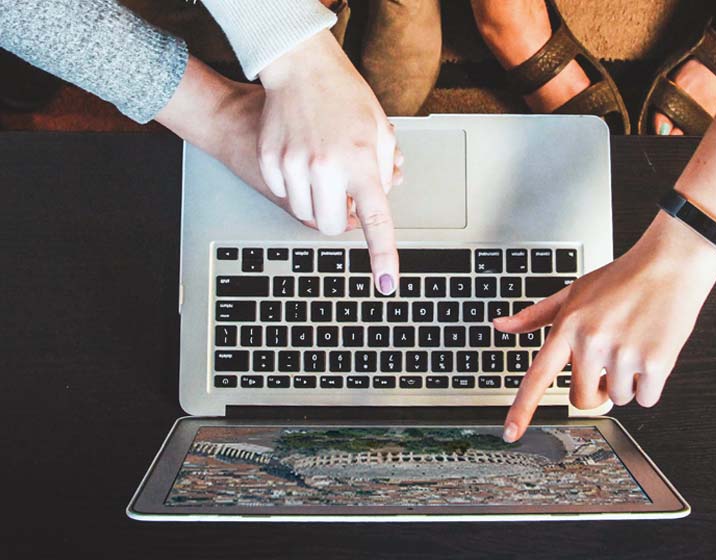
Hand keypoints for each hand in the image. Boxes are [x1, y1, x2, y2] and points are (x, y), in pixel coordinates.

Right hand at [154, 55, 400, 293]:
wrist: (300, 67)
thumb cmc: (345, 96)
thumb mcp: (380, 131)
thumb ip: (384, 172)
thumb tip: (379, 201)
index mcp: (361, 162)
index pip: (376, 219)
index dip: (383, 256)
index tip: (385, 284)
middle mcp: (326, 167)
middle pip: (331, 226)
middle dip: (340, 218)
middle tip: (345, 194)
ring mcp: (293, 164)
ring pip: (305, 214)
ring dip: (317, 202)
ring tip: (324, 169)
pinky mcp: (270, 161)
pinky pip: (284, 194)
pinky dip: (295, 186)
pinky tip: (302, 158)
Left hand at [496, 212, 715, 441]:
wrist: (670, 264)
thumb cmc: (622, 278)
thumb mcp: (573, 291)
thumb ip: (536, 315)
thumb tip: (501, 325)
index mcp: (568, 327)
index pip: (538, 376)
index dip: (522, 408)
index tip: (511, 433)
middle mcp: (592, 342)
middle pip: (582, 399)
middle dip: (596, 390)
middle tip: (608, 364)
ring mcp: (623, 354)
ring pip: (618, 399)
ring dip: (627, 383)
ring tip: (633, 346)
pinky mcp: (655, 362)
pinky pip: (646, 399)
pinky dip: (650, 385)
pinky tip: (651, 353)